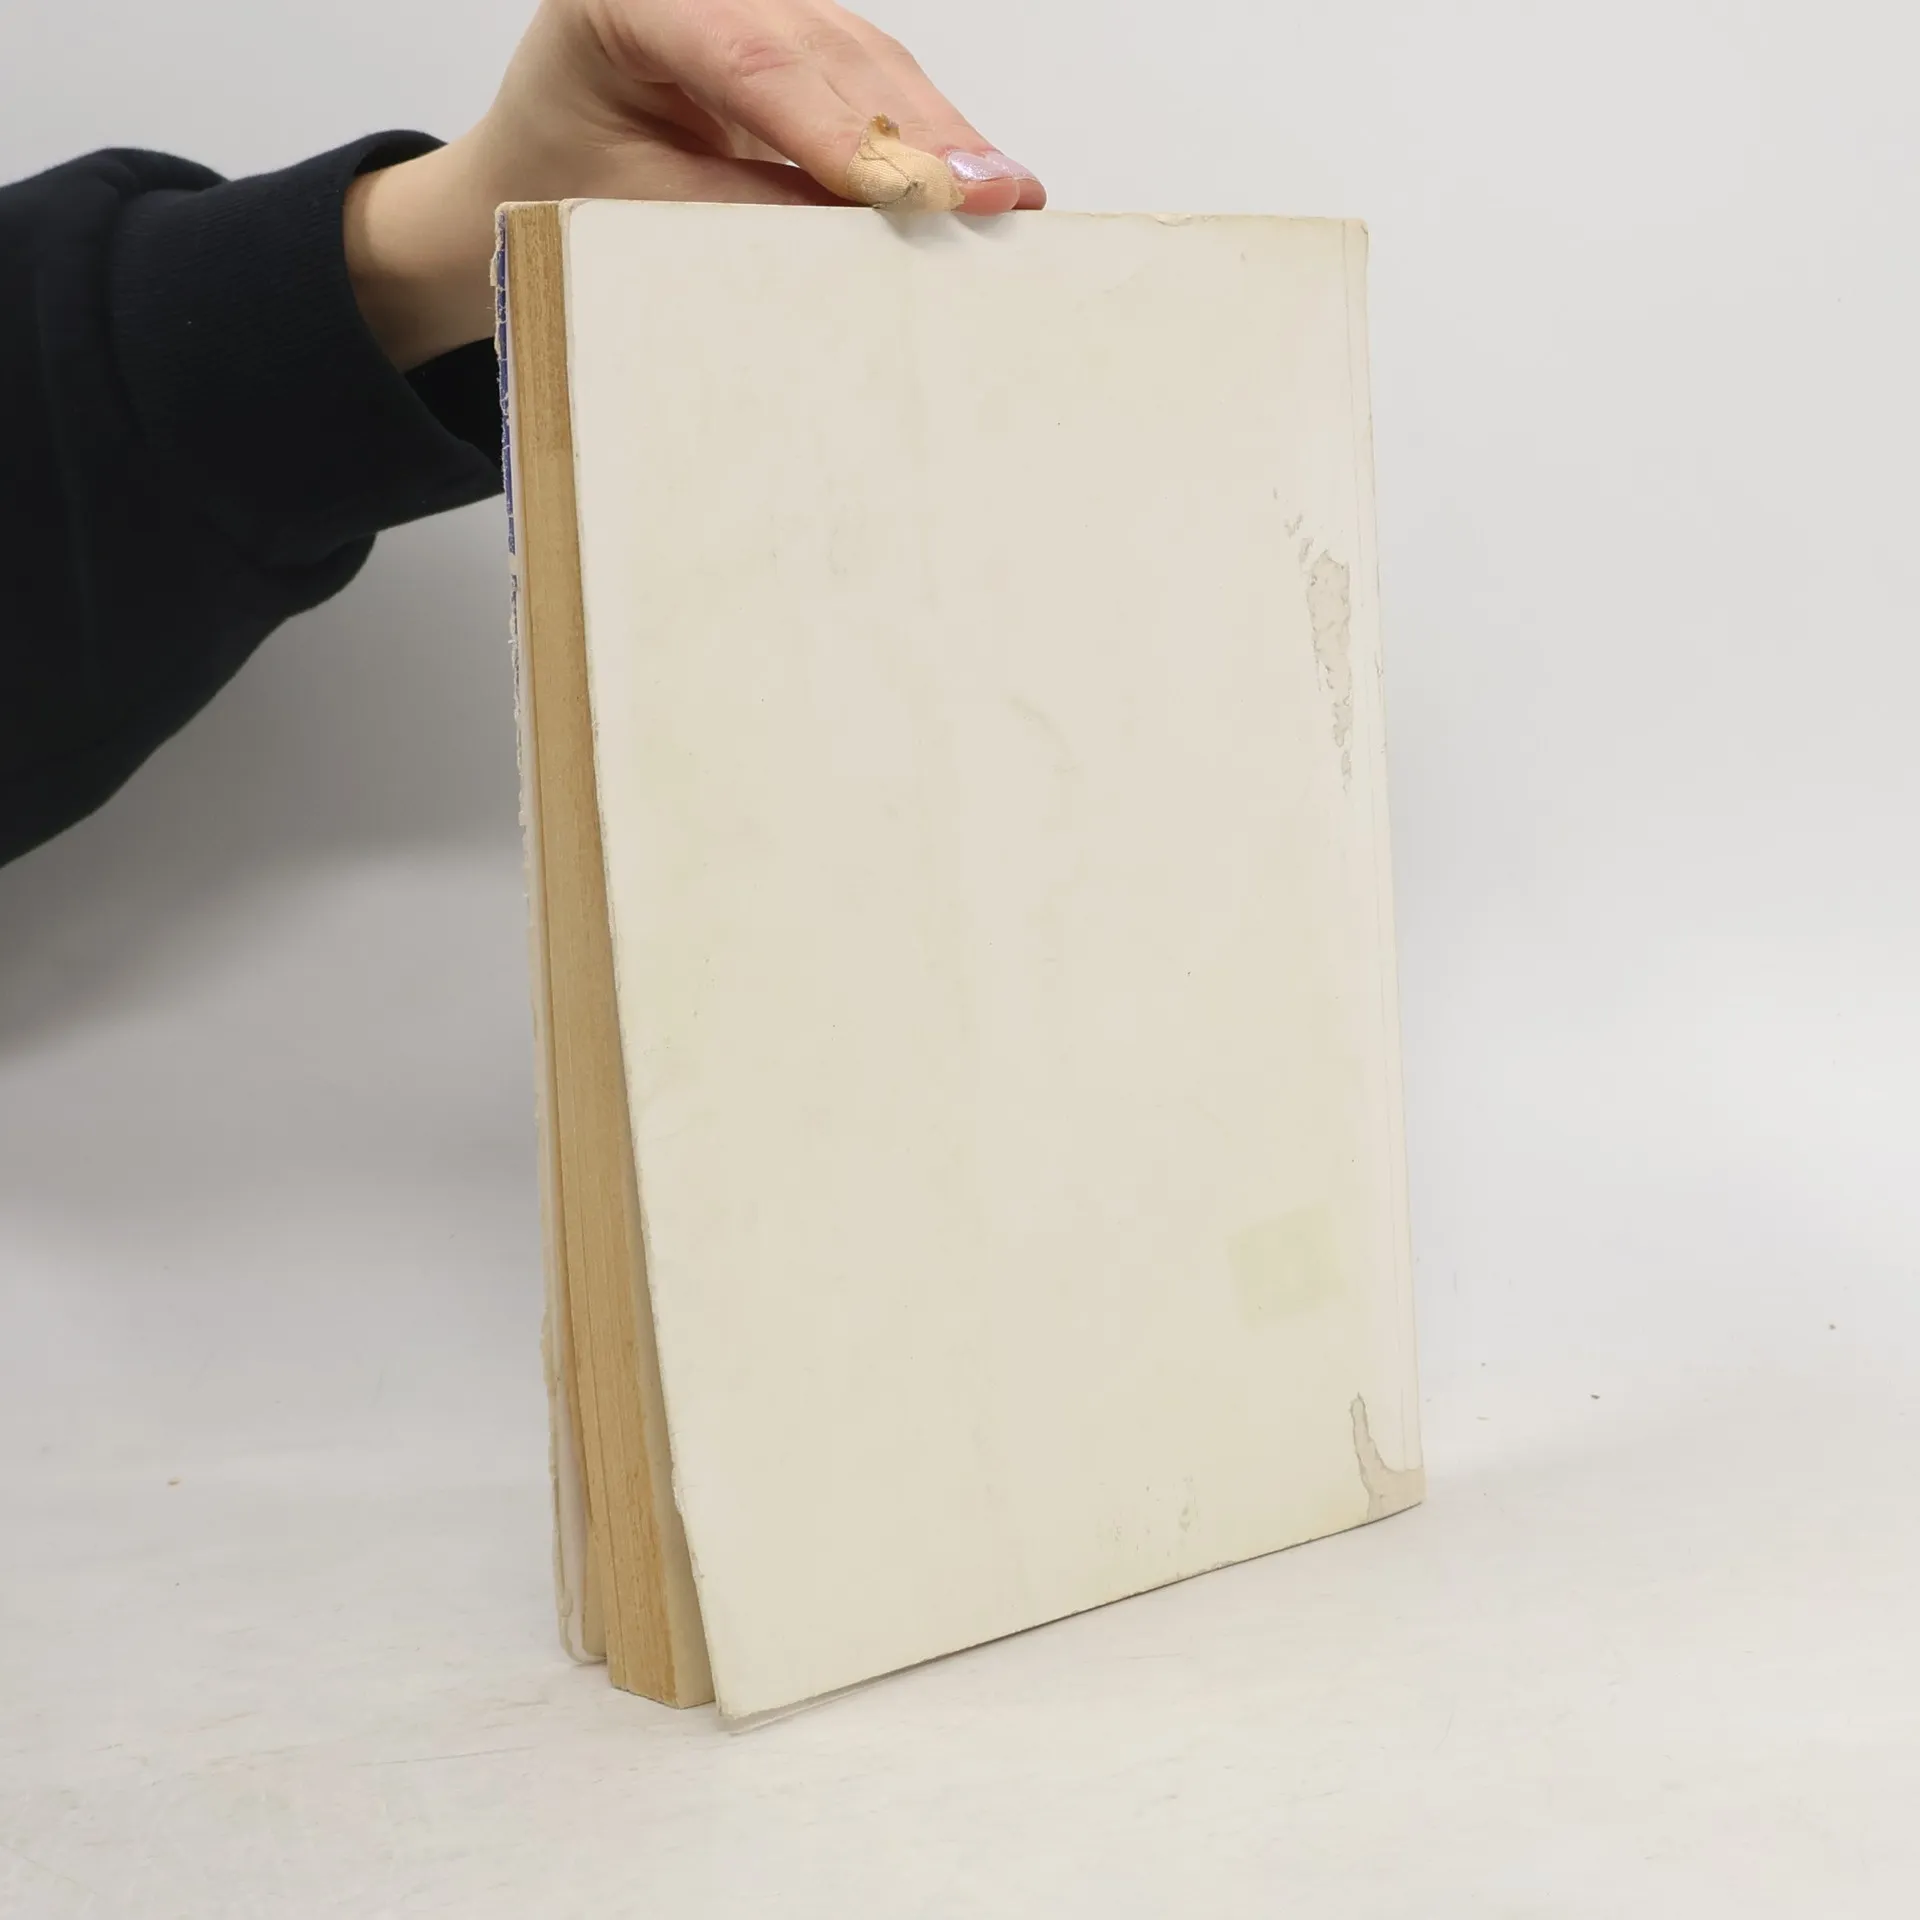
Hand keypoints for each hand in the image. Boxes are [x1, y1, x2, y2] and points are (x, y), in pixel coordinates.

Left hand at [345, 0, 1044, 368]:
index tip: (914, 194)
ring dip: (940, 133)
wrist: (528, 181)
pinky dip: (924, 132)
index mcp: (622, 1)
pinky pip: (867, 76)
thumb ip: (747, 212)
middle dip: (918, 131)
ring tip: (1007, 196)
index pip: (747, 57)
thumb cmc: (563, 195)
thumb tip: (869, 235)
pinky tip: (979, 174)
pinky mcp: (788, 35)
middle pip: (825, 48)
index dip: (841, 132)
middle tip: (995, 197)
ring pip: (863, 55)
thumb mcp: (642, 215)